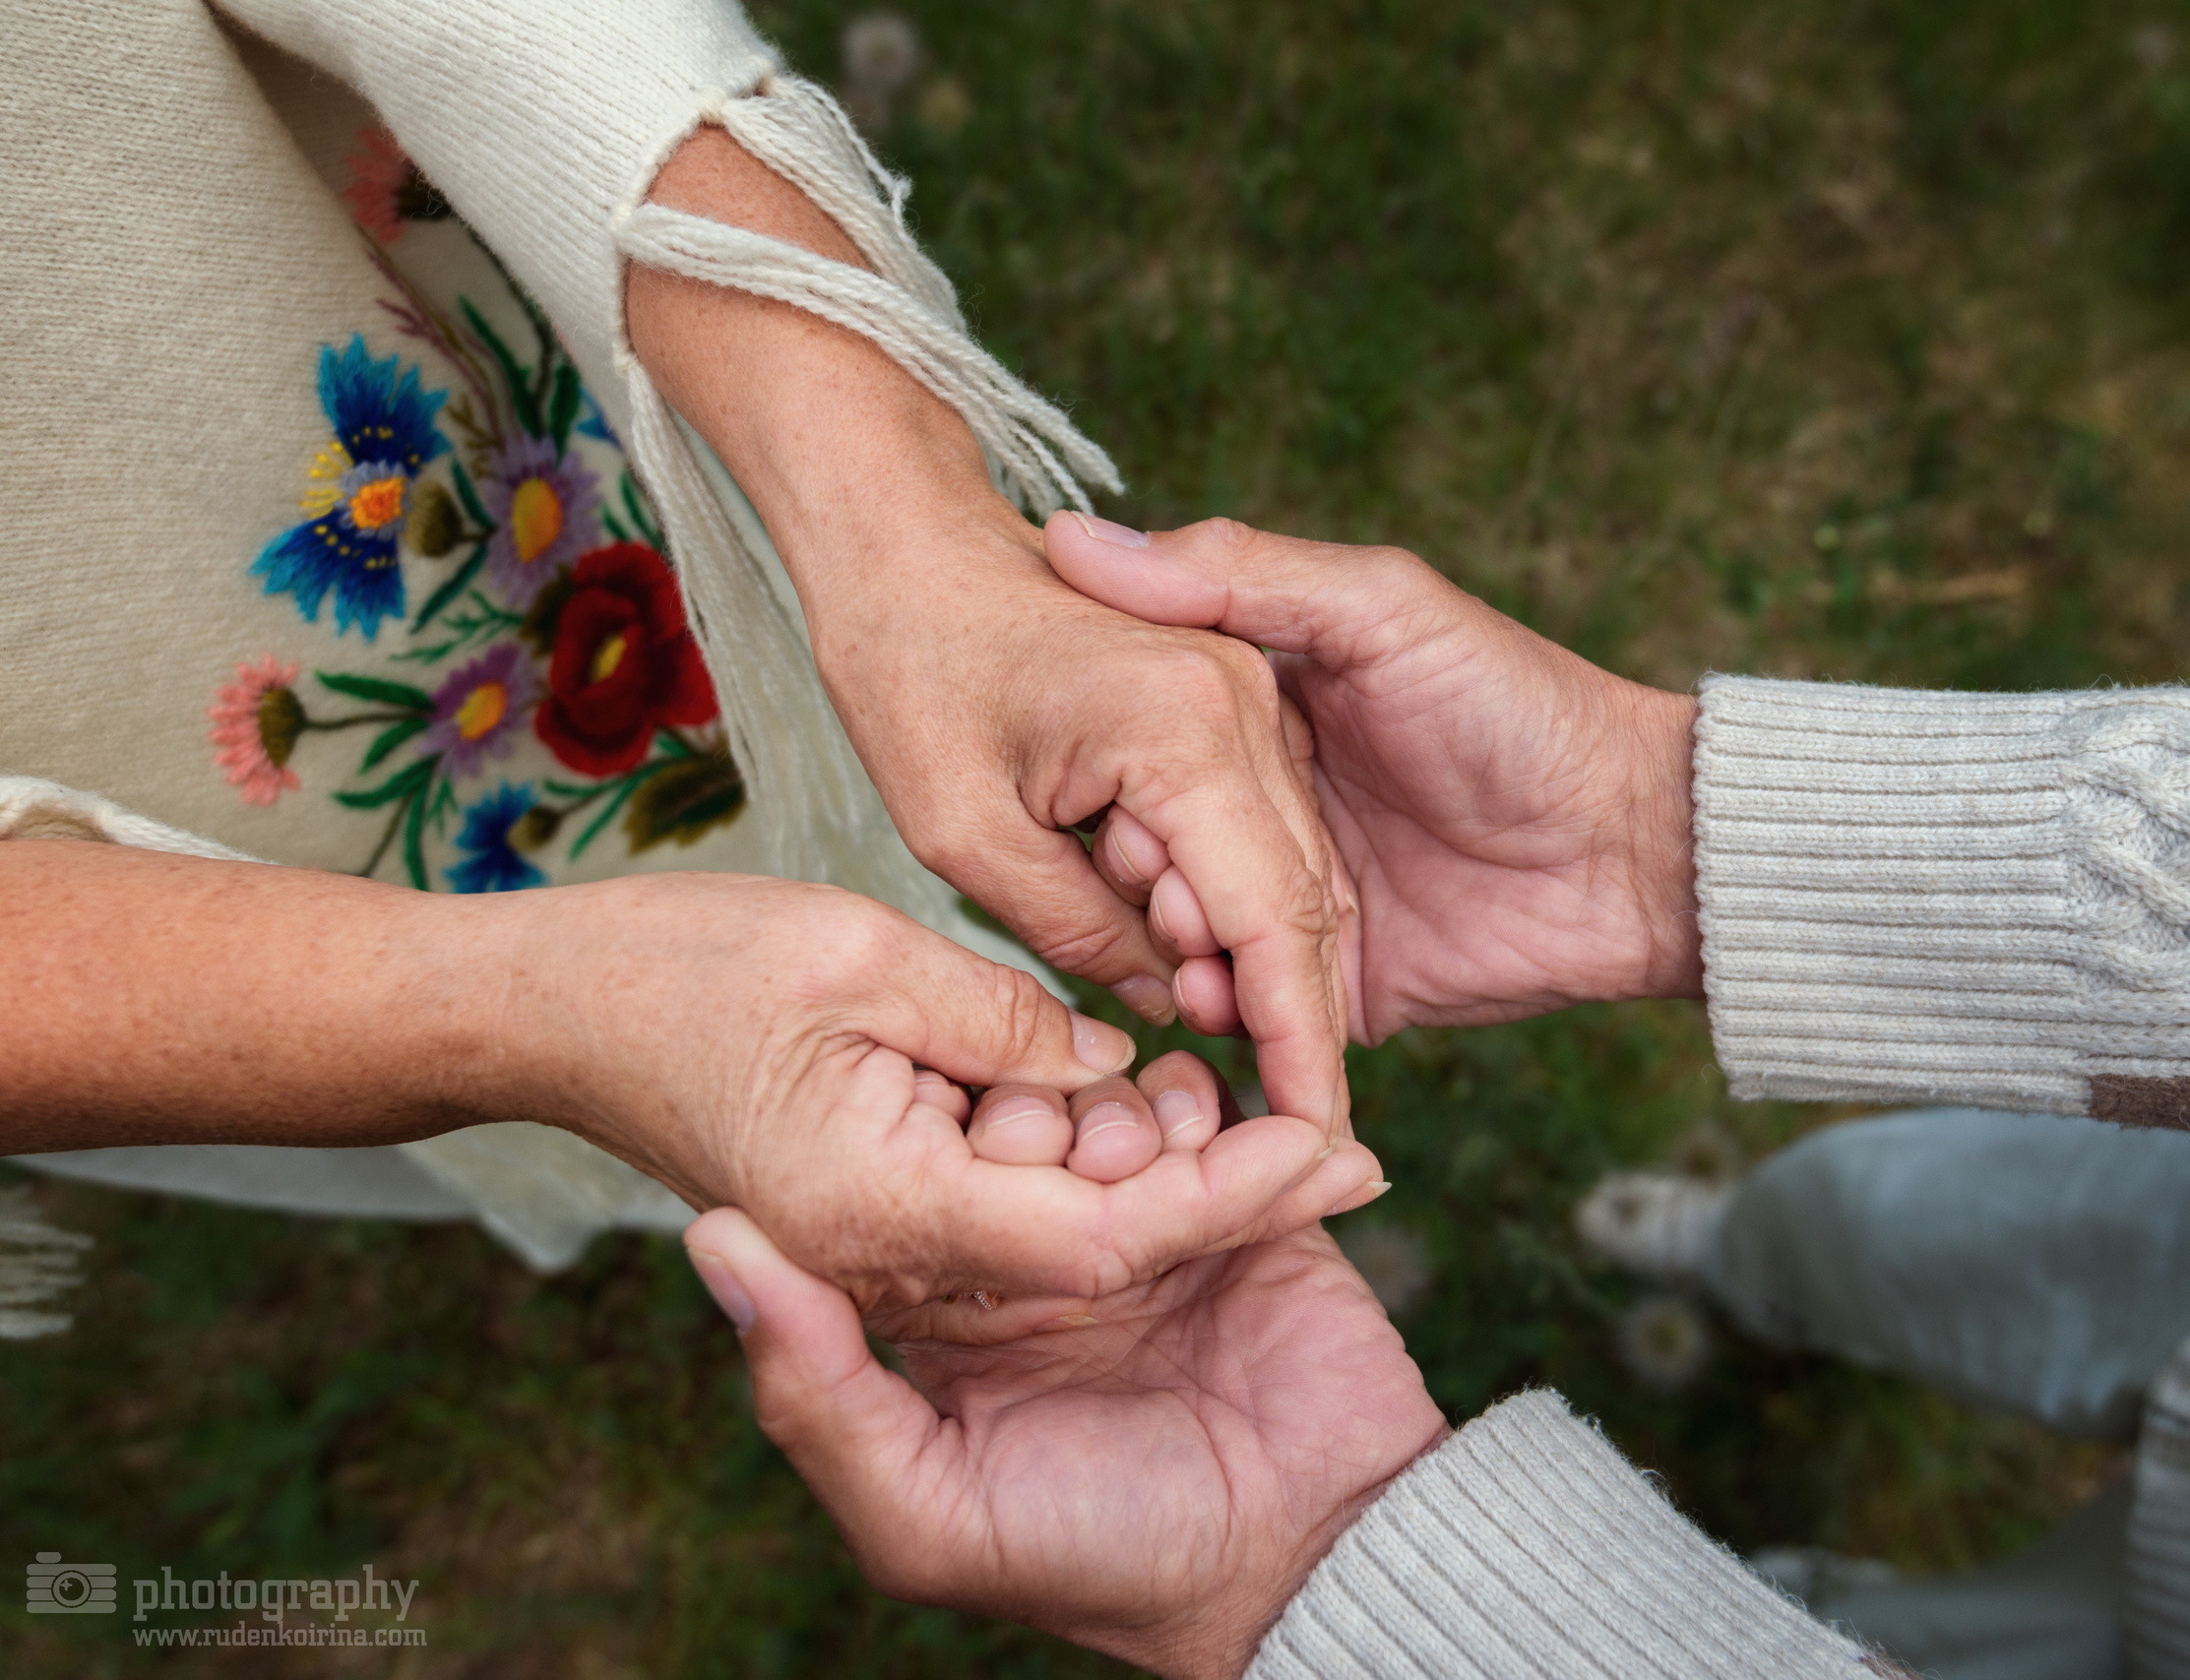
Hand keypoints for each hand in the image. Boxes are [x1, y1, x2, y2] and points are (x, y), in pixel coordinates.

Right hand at [0, 847, 1375, 1313]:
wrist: (532, 1017)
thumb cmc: (669, 967)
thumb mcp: (854, 956)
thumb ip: (997, 1025)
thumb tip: (1108, 1062)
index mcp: (883, 1211)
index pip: (1107, 1232)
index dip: (1232, 1190)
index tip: (1338, 1146)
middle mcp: (884, 1256)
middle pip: (1103, 1245)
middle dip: (1222, 1193)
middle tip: (1343, 1142)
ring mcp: (877, 1245)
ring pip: (1065, 1227)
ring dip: (1160, 1173)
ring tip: (1268, 1106)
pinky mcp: (878, 1206)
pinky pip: (1011, 1199)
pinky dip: (1087, 1154)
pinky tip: (1148, 1091)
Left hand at [626, 129, 1351, 1133]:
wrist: (907, 541)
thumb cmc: (912, 668)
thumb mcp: (966, 832)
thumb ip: (1077, 932)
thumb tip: (1163, 1006)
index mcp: (1188, 733)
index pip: (1272, 920)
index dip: (1296, 1041)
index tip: (1306, 1137)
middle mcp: (1246, 707)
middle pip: (1300, 899)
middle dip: (1281, 1011)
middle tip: (1238, 1107)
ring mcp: (1250, 697)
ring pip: (1290, 868)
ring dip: (1247, 954)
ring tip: (1179, 1019)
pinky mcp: (1235, 702)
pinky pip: (1259, 829)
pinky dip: (1230, 899)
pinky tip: (1169, 943)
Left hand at [681, 1061, 1439, 1678]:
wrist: (1310, 1559)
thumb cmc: (1102, 1561)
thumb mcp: (924, 1514)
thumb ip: (811, 1391)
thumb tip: (712, 1239)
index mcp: (956, 1318)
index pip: (911, 1182)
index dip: (934, 1146)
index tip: (966, 1141)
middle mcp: (1044, 1263)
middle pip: (1015, 1122)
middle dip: (1042, 1118)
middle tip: (1077, 1153)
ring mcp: (1146, 1230)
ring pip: (1112, 1102)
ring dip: (1135, 1110)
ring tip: (1159, 1158)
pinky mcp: (1244, 1210)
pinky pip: (1216, 1114)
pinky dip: (1219, 1112)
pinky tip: (1221, 1144)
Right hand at [1044, 513, 1700, 1042]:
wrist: (1635, 851)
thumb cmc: (1520, 708)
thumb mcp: (1382, 608)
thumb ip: (1241, 573)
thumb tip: (1077, 539)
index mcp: (1260, 708)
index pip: (1145, 738)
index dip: (1117, 767)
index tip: (1100, 786)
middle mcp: (1266, 804)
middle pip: (1156, 845)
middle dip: (1142, 869)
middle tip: (1150, 876)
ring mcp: (1297, 899)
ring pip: (1191, 932)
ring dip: (1175, 943)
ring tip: (1186, 945)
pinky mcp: (1333, 985)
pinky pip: (1254, 1009)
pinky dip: (1226, 1011)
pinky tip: (1213, 1002)